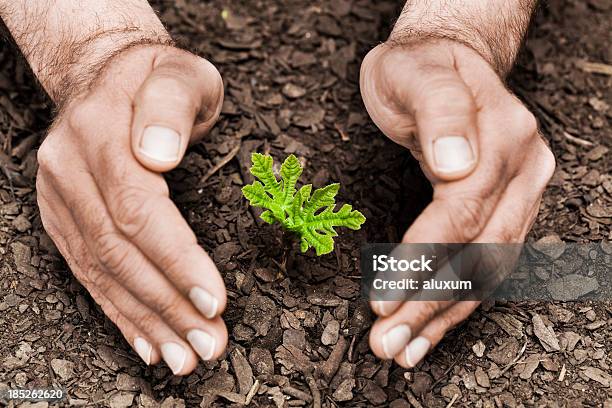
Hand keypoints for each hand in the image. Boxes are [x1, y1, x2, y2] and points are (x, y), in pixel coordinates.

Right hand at [36, 45, 226, 374]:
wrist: (107, 77)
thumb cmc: (158, 78)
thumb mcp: (181, 73)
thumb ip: (171, 104)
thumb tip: (157, 154)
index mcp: (100, 131)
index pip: (136, 208)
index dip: (175, 259)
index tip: (212, 299)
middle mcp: (70, 170)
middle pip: (119, 251)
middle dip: (167, 305)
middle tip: (208, 345)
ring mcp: (60, 198)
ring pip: (102, 272)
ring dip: (145, 321)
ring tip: (184, 357)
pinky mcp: (63, 218)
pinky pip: (88, 273)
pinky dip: (119, 312)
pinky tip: (147, 342)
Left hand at [360, 40, 554, 366]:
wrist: (446, 60)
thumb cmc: (418, 67)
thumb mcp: (414, 71)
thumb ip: (438, 109)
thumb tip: (456, 163)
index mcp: (503, 136)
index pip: (463, 212)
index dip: (423, 258)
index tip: (385, 295)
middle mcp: (524, 170)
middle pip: (480, 252)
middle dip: (429, 302)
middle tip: (387, 342)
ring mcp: (522, 193)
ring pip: (488, 270)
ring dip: (443, 315)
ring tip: (403, 349)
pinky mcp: (507, 209)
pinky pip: (487, 265)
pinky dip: (456, 301)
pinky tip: (429, 329)